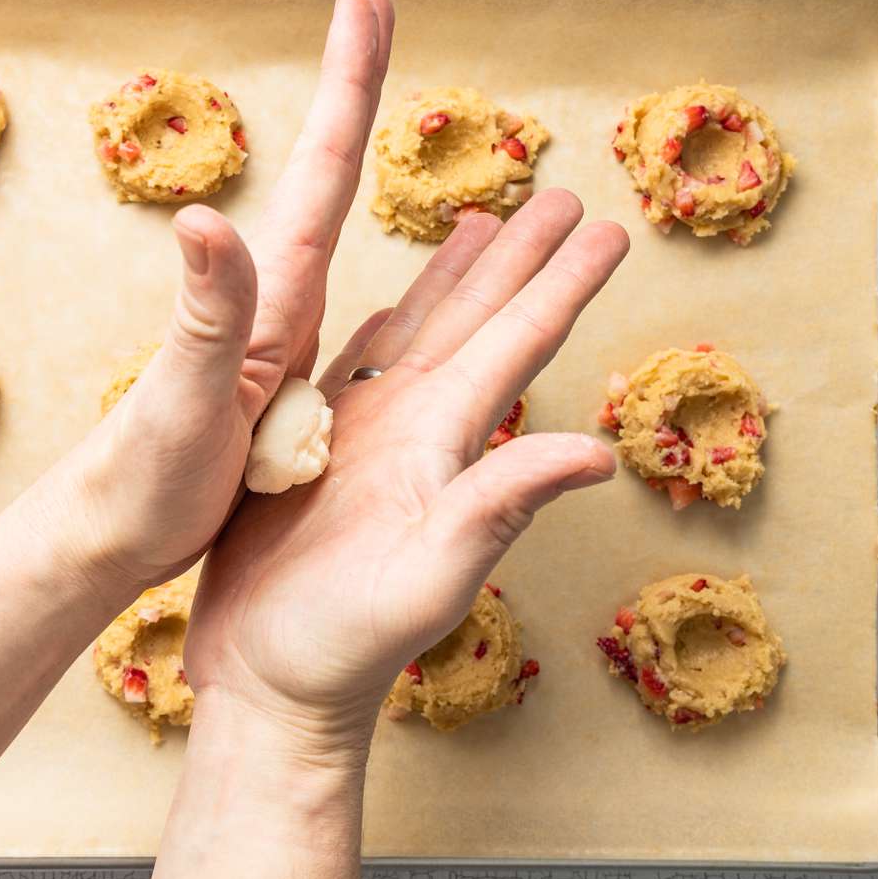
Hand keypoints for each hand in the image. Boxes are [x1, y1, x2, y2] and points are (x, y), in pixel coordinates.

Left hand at [8, 0, 395, 598]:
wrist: (112, 536)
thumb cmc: (143, 479)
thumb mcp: (182, 398)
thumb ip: (207, 312)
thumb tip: (206, 218)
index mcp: (268, 298)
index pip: (321, 176)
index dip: (349, 88)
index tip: (366, 4)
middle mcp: (273, 302)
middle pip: (330, 179)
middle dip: (357, 93)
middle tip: (375, 11)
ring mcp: (278, 338)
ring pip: (342, 236)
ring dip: (369, 170)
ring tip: (406, 128)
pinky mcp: (284, 383)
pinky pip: (353, 313)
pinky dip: (391, 283)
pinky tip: (411, 291)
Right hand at [184, 191, 629, 744]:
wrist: (271, 683)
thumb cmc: (344, 644)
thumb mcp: (429, 575)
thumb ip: (502, 507)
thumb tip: (598, 454)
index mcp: (446, 442)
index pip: (519, 345)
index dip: (562, 283)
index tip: (606, 226)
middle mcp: (415, 431)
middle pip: (479, 322)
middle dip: (521, 258)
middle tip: (563, 195)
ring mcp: (365, 440)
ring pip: (419, 335)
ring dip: (454, 280)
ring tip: (480, 220)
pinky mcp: (311, 454)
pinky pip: (352, 370)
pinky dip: (378, 329)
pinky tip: (389, 304)